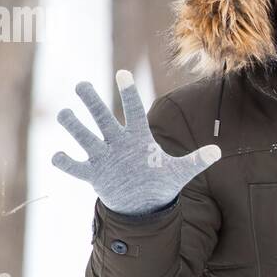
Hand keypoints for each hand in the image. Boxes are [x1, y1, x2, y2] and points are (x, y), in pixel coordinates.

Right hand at [52, 69, 220, 216]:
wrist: (142, 202)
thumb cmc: (160, 181)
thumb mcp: (179, 172)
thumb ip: (196, 161)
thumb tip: (218, 151)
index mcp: (138, 138)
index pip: (133, 111)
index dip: (128, 94)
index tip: (122, 73)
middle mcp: (118, 143)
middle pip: (103, 119)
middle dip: (92, 103)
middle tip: (81, 85)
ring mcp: (104, 157)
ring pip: (85, 137)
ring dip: (74, 126)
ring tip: (64, 114)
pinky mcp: (93, 174)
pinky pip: (76, 166)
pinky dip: (66, 162)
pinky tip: (57, 155)